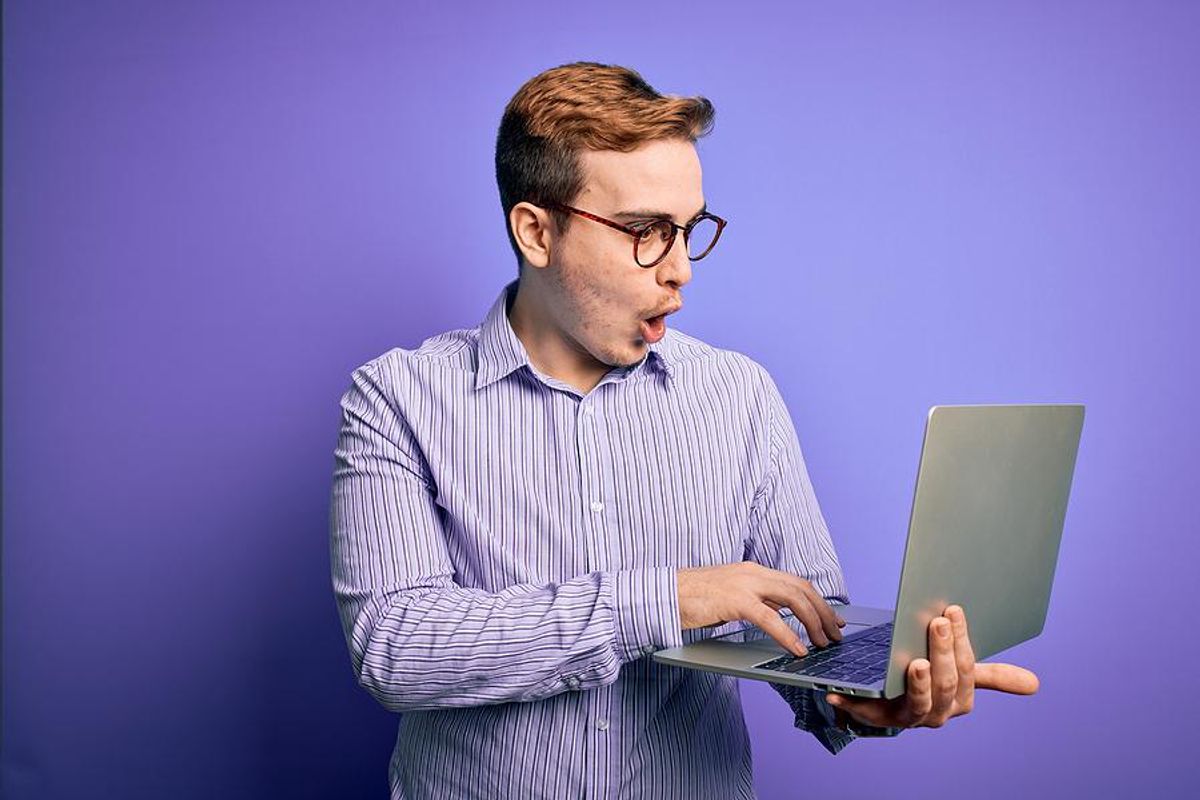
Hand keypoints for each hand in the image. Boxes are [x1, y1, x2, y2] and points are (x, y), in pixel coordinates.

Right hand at [677, 561, 844, 655]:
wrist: (664, 595)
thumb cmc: (693, 598)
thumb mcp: (731, 595)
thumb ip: (756, 600)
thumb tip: (780, 613)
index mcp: (753, 571)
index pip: (796, 582)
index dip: (819, 601)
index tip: (833, 618)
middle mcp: (753, 573)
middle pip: (802, 588)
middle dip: (824, 612)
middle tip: (836, 633)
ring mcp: (745, 584)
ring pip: (793, 599)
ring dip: (814, 622)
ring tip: (823, 642)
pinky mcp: (735, 600)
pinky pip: (771, 618)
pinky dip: (789, 635)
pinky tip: (798, 649)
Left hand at [826, 605, 1039, 729]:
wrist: (892, 703)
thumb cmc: (931, 678)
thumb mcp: (960, 673)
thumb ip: (994, 677)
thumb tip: (1036, 684)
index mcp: (960, 699)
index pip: (965, 671)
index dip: (961, 644)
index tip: (952, 612)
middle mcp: (938, 713)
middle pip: (944, 685)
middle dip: (943, 653)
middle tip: (938, 623)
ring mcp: (907, 717)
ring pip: (918, 702)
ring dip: (918, 683)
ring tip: (915, 663)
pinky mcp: (877, 718)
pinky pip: (865, 712)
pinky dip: (852, 703)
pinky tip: (837, 692)